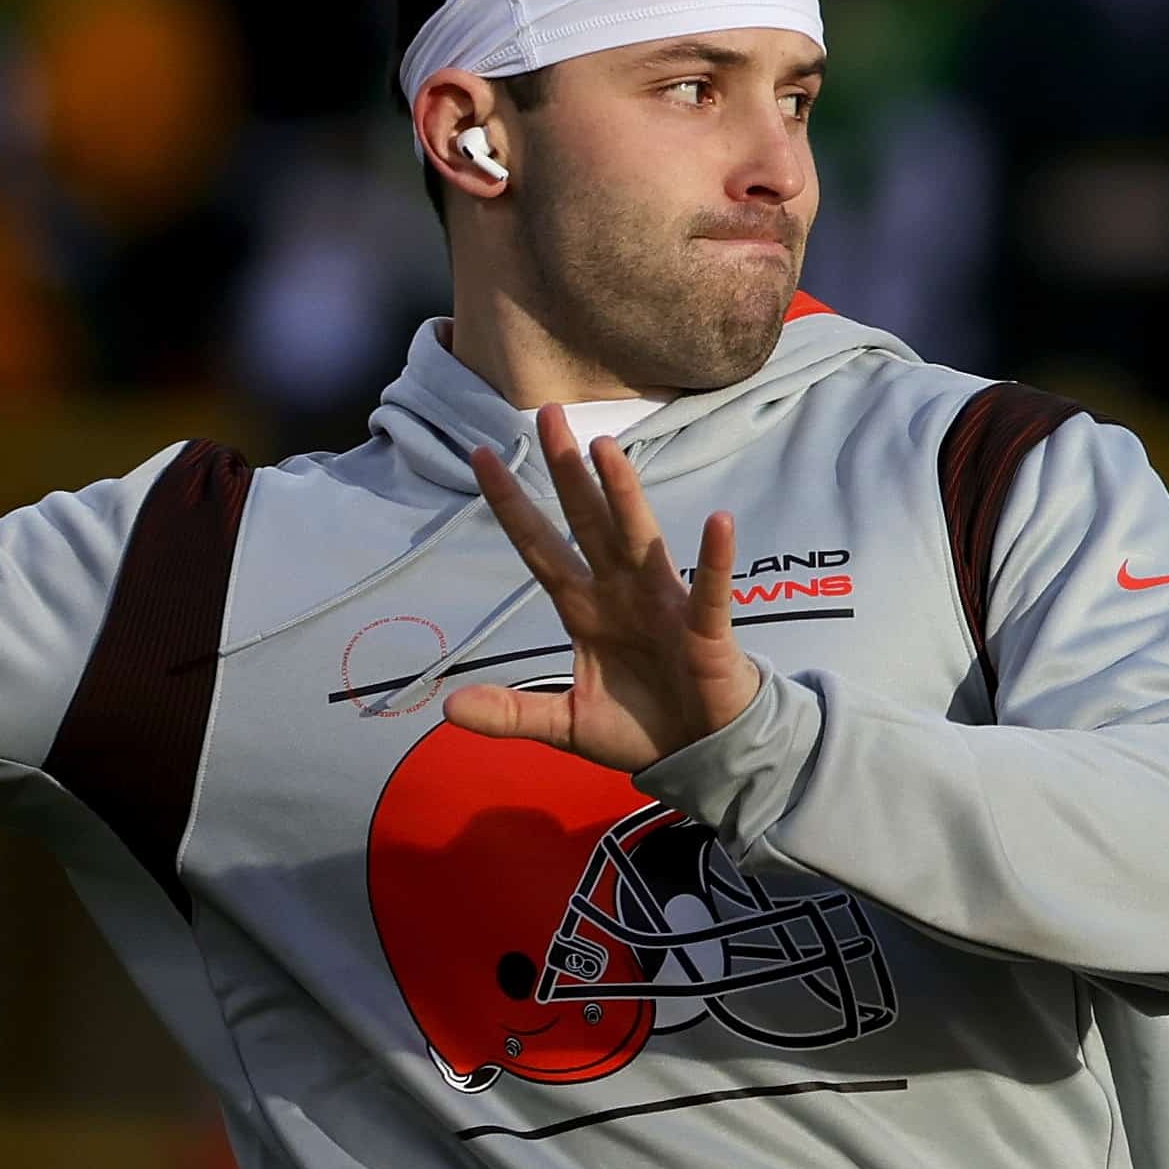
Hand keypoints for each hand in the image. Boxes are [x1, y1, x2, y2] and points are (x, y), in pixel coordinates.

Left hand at [444, 403, 760, 772]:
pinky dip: (715, 561)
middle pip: (587, 522)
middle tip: (547, 414)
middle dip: (566, 472)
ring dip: (623, 496)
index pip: (539, 547)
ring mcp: (664, 606)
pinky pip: (711, 593)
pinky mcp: (705, 633)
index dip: (511, 505)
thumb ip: (512, 713)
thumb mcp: (565, 724)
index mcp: (584, 609)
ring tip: (606, 448)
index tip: (480, 455)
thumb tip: (449, 708)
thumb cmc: (640, 726)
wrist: (702, 754)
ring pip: (639, 540)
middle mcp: (621, 593)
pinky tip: (719, 522)